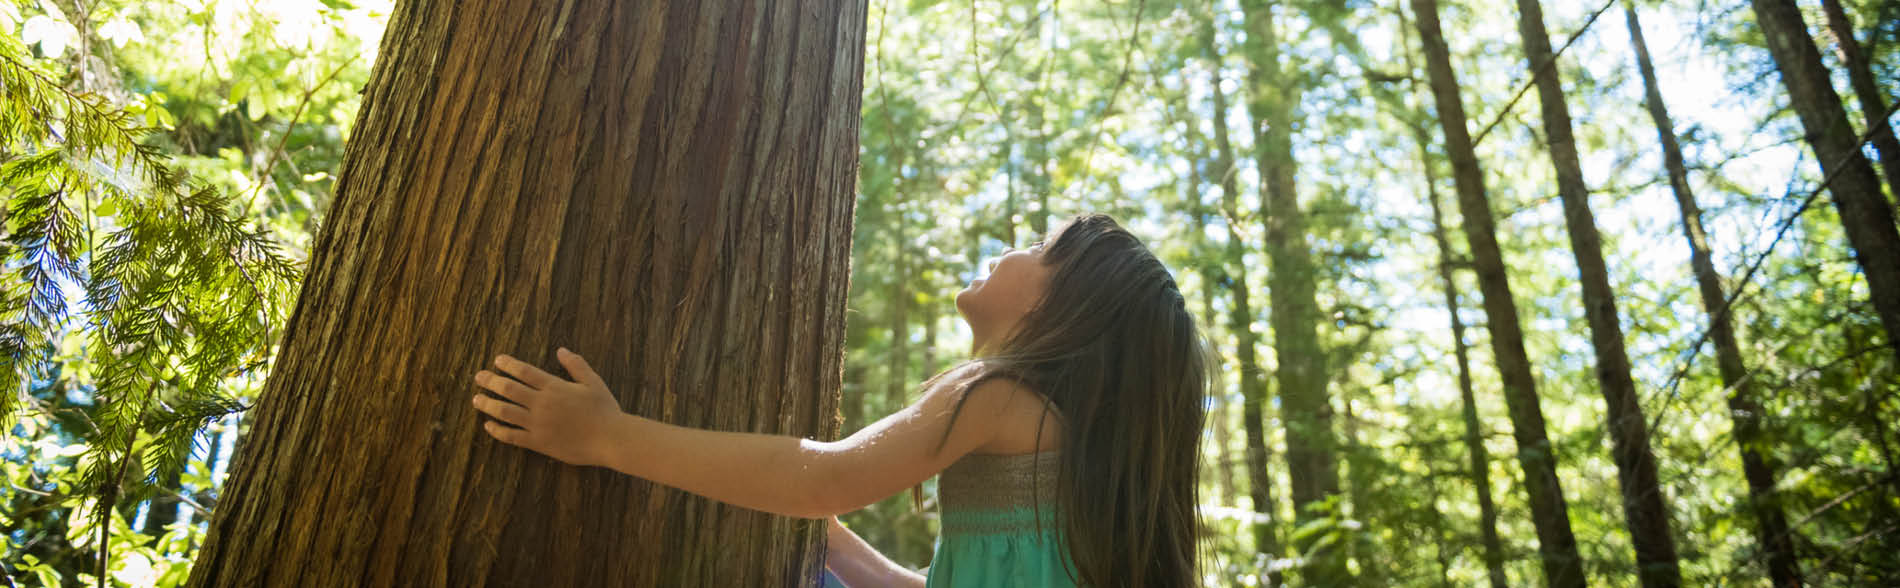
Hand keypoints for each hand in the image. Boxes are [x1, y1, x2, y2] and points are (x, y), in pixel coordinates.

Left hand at [471, 347, 622, 466]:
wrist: (610, 439)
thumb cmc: (605, 410)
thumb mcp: (593, 382)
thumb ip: (576, 365)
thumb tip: (561, 350)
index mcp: (554, 387)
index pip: (524, 371)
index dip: (508, 364)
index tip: (497, 360)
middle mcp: (542, 404)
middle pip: (508, 389)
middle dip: (490, 381)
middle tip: (478, 376)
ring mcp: (538, 424)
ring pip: (504, 412)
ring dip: (488, 404)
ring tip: (476, 399)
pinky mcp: (538, 442)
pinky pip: (511, 436)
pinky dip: (497, 431)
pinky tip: (488, 426)